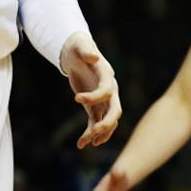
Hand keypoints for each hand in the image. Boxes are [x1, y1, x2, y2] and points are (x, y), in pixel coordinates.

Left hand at [62, 33, 120, 147]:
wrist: (77, 53)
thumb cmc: (79, 47)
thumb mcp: (81, 46)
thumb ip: (87, 50)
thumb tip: (93, 56)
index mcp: (107, 76)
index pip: (107, 91)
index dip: (94, 96)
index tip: (76, 98)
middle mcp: (109, 90)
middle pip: (115, 110)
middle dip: (107, 123)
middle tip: (94, 132)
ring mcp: (103, 100)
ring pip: (107, 120)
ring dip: (99, 133)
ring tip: (87, 143)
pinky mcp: (93, 106)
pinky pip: (95, 122)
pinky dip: (89, 133)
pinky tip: (81, 144)